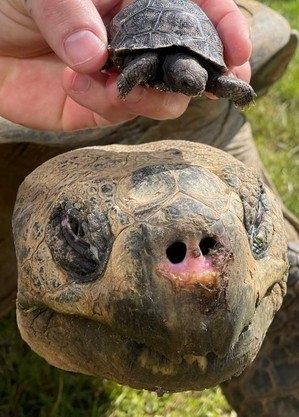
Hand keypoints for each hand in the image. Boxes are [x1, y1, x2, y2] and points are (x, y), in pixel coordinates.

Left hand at [0, 0, 250, 130]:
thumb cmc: (12, 1)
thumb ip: (70, 13)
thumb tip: (96, 55)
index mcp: (138, 2)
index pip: (196, 10)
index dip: (224, 27)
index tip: (237, 51)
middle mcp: (139, 42)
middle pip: (190, 64)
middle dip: (202, 77)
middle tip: (202, 84)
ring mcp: (123, 77)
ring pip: (164, 98)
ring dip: (150, 95)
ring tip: (117, 79)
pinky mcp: (99, 107)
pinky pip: (118, 112)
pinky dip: (103, 101)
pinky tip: (73, 82)